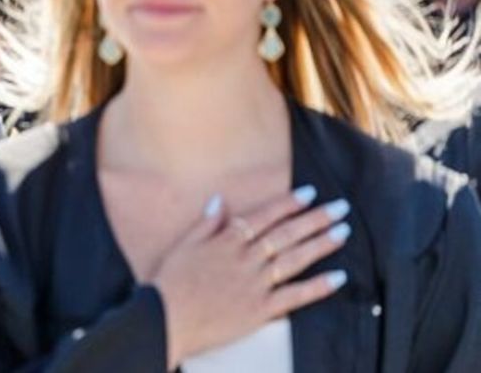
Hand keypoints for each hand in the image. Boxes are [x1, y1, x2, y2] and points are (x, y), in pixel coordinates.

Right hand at [152, 188, 351, 367]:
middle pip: (286, 234)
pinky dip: (318, 287)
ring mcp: (255, 284)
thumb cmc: (171, 281)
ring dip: (321, 245)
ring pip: (294, 259)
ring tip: (343, 232)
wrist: (166, 317)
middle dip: (315, 219)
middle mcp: (245, 259)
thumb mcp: (184, 245)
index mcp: (226, 241)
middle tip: (340, 208)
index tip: (309, 193)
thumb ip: (206, 223)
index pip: (264, 217)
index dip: (288, 204)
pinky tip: (338, 278)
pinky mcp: (260, 309)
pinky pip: (295, 296)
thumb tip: (219, 200)